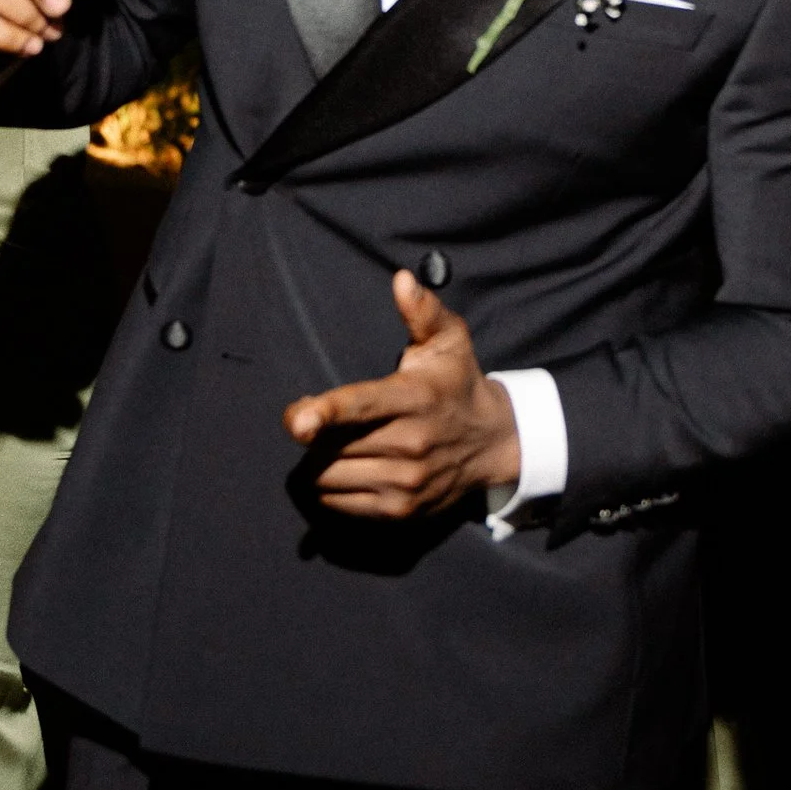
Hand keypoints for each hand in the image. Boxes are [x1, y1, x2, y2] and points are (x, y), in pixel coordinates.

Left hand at [282, 269, 522, 519]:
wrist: (495, 443)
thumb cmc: (458, 384)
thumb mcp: (449, 341)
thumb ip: (422, 311)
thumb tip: (402, 280)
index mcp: (414, 398)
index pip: (362, 405)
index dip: (325, 412)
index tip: (295, 419)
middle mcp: (410, 443)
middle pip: (331, 444)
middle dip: (311, 432)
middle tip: (313, 419)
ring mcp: (405, 481)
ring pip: (328, 477)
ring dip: (317, 461)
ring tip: (332, 443)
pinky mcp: (400, 510)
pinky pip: (338, 503)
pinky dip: (328, 489)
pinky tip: (343, 468)